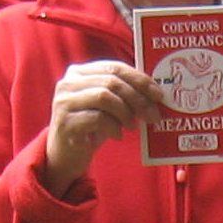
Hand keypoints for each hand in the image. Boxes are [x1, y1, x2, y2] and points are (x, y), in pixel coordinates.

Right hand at [43, 60, 162, 195]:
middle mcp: (68, 83)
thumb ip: (125, 93)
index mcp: (81, 72)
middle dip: (138, 98)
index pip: (116, 67)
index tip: (158, 94)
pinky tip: (117, 135)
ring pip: (104, 96)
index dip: (140, 79)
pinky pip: (97, 118)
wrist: (66, 154)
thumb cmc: (92, 126)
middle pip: (112, 82)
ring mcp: (63, 102)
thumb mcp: (109, 105)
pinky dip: (113, 126)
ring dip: (126, 112)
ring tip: (133, 126)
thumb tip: (156, 94)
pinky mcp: (65, 122)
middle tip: (153, 115)